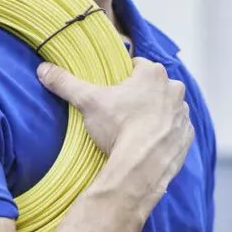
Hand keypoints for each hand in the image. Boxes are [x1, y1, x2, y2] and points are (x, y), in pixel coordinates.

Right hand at [37, 58, 193, 196]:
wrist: (142, 166)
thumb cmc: (119, 127)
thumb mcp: (88, 101)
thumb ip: (66, 83)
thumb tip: (43, 70)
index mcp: (152, 73)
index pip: (137, 65)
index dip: (123, 76)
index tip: (112, 89)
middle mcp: (174, 89)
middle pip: (153, 85)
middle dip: (140, 93)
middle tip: (120, 109)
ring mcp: (183, 113)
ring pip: (166, 106)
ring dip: (154, 112)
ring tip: (133, 127)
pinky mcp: (187, 136)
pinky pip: (175, 129)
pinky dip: (164, 132)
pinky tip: (147, 141)